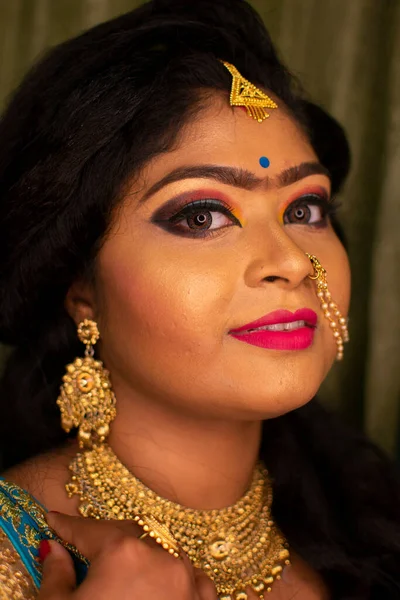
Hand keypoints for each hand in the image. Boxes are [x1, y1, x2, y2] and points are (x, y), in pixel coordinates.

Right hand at [37, 512, 216, 599]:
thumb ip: (57, 576)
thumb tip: (54, 553)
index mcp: (122, 553)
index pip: (88, 529)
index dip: (68, 526)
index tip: (56, 522)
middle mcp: (162, 558)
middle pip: (128, 533)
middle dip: (104, 537)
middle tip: (82, 542)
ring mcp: (188, 581)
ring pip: (164, 549)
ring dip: (143, 552)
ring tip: (121, 565)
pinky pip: (195, 578)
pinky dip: (180, 575)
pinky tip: (167, 580)